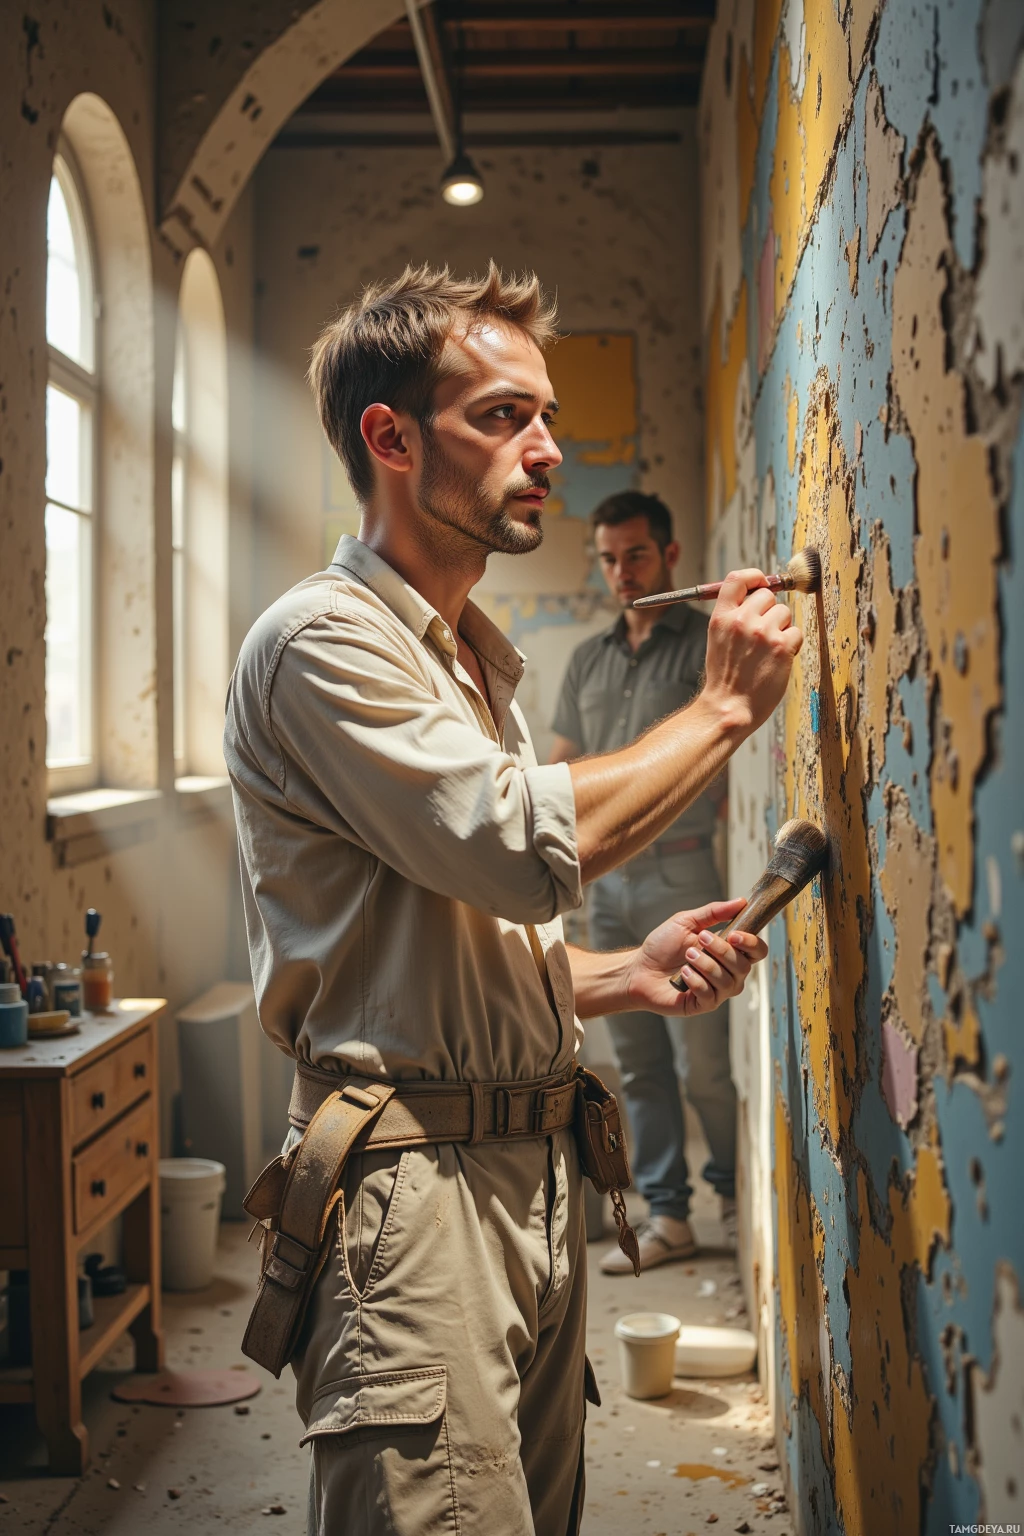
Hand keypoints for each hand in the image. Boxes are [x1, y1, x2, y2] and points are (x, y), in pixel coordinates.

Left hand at [624, 898, 766, 1016]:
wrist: (638, 968)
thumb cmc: (662, 946)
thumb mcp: (686, 921)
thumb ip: (714, 912)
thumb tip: (740, 902)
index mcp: (729, 951)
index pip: (757, 951)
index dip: (752, 943)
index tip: (734, 934)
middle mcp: (729, 973)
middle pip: (743, 965)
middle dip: (721, 950)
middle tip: (700, 939)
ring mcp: (717, 991)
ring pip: (727, 981)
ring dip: (706, 965)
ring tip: (687, 955)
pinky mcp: (702, 1004)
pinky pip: (710, 995)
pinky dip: (695, 981)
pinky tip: (682, 974)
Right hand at [702, 569, 802, 735]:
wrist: (729, 706)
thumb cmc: (725, 677)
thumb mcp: (717, 639)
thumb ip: (734, 616)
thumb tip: (759, 595)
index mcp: (721, 617)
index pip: (737, 579)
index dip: (753, 576)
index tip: (762, 582)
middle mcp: (741, 620)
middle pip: (767, 595)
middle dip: (770, 611)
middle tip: (764, 633)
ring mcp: (762, 633)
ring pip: (785, 613)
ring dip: (782, 628)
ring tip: (769, 650)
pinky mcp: (781, 647)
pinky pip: (796, 632)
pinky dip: (792, 645)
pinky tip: (779, 659)